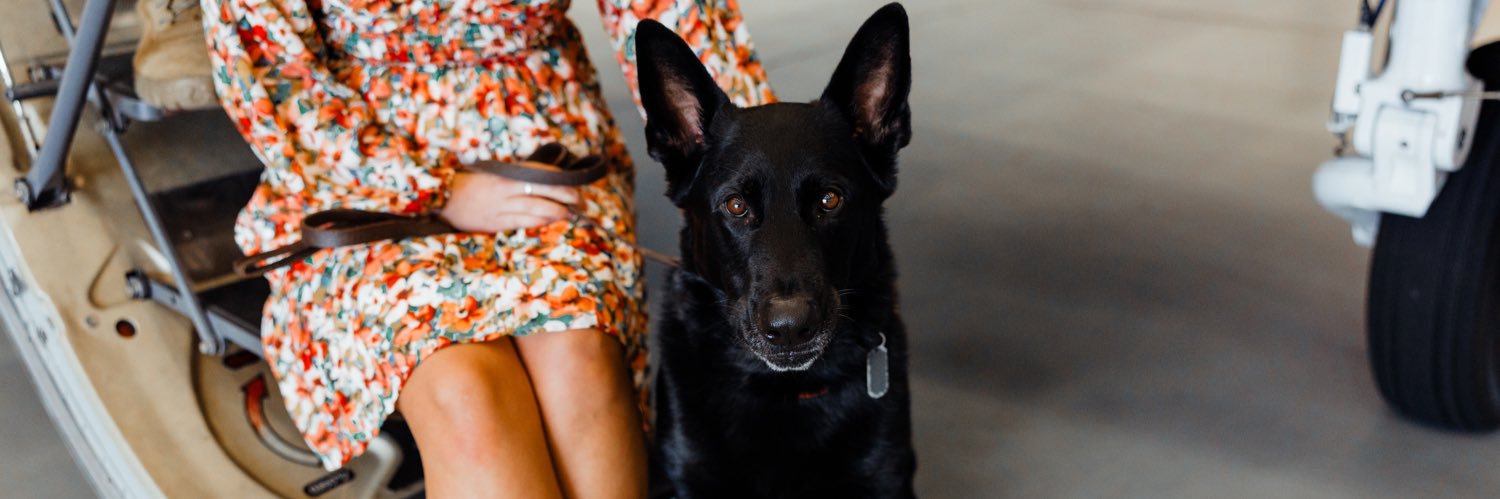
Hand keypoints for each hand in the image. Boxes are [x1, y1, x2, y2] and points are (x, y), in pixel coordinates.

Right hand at [438, 172, 580, 232]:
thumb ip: (517, 175)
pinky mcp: (495, 223)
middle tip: (581, 202)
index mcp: (505, 172)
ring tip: (570, 215)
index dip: (561, 180)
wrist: (442, 197)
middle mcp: (505, 189)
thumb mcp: (494, 170)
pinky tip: (549, 222)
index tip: (575, 184)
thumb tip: (547, 178)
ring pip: (536, 210)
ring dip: (556, 213)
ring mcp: (500, 208)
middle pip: (544, 192)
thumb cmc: (471, 180)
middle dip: (566, 197)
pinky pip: (522, 223)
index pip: (541, 173)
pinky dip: (539, 223)